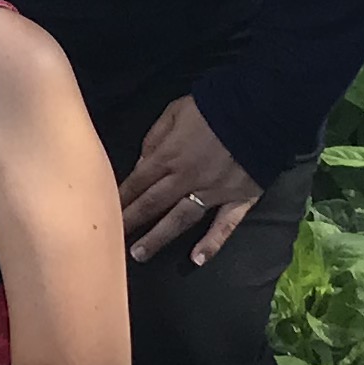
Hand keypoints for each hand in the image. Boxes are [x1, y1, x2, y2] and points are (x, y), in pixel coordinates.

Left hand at [119, 95, 263, 264]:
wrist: (260, 108)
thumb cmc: (213, 105)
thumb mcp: (175, 111)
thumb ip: (154, 138)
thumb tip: (141, 164)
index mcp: (168, 156)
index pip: (137, 182)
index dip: (120, 198)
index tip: (103, 212)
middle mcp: (186, 178)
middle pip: (152, 204)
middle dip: (130, 222)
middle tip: (111, 240)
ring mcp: (213, 192)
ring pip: (180, 219)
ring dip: (158, 238)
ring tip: (139, 254)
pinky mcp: (239, 198)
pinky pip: (224, 225)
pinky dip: (212, 243)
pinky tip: (198, 260)